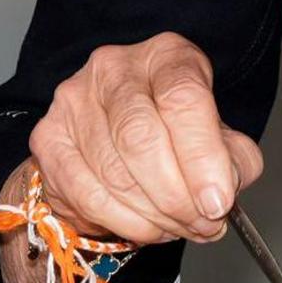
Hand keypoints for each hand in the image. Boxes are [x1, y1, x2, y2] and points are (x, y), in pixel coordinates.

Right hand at [27, 33, 261, 248]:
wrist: (119, 131)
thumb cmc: (177, 130)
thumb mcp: (220, 134)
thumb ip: (233, 160)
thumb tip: (220, 192)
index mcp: (166, 55)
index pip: (183, 98)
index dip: (202, 157)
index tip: (217, 201)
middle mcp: (114, 68)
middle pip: (141, 138)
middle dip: (177, 195)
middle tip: (201, 223)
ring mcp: (74, 100)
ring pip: (113, 172)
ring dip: (153, 215)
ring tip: (179, 227)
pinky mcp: (48, 137)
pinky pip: (86, 193)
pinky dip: (122, 222)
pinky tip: (147, 227)